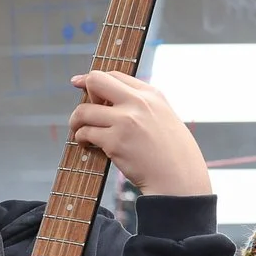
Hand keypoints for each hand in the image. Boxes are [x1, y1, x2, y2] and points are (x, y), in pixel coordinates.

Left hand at [68, 70, 211, 197]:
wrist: (178, 180)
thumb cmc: (173, 154)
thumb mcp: (165, 117)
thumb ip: (142, 106)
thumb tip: (111, 102)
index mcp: (152, 94)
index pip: (115, 75)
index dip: (93, 80)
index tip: (79, 83)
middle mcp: (138, 103)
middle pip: (96, 81)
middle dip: (84, 93)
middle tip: (85, 111)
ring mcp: (125, 121)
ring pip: (83, 111)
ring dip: (76, 122)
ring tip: (80, 132)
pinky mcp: (115, 142)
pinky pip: (85, 133)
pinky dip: (81, 139)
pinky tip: (87, 145)